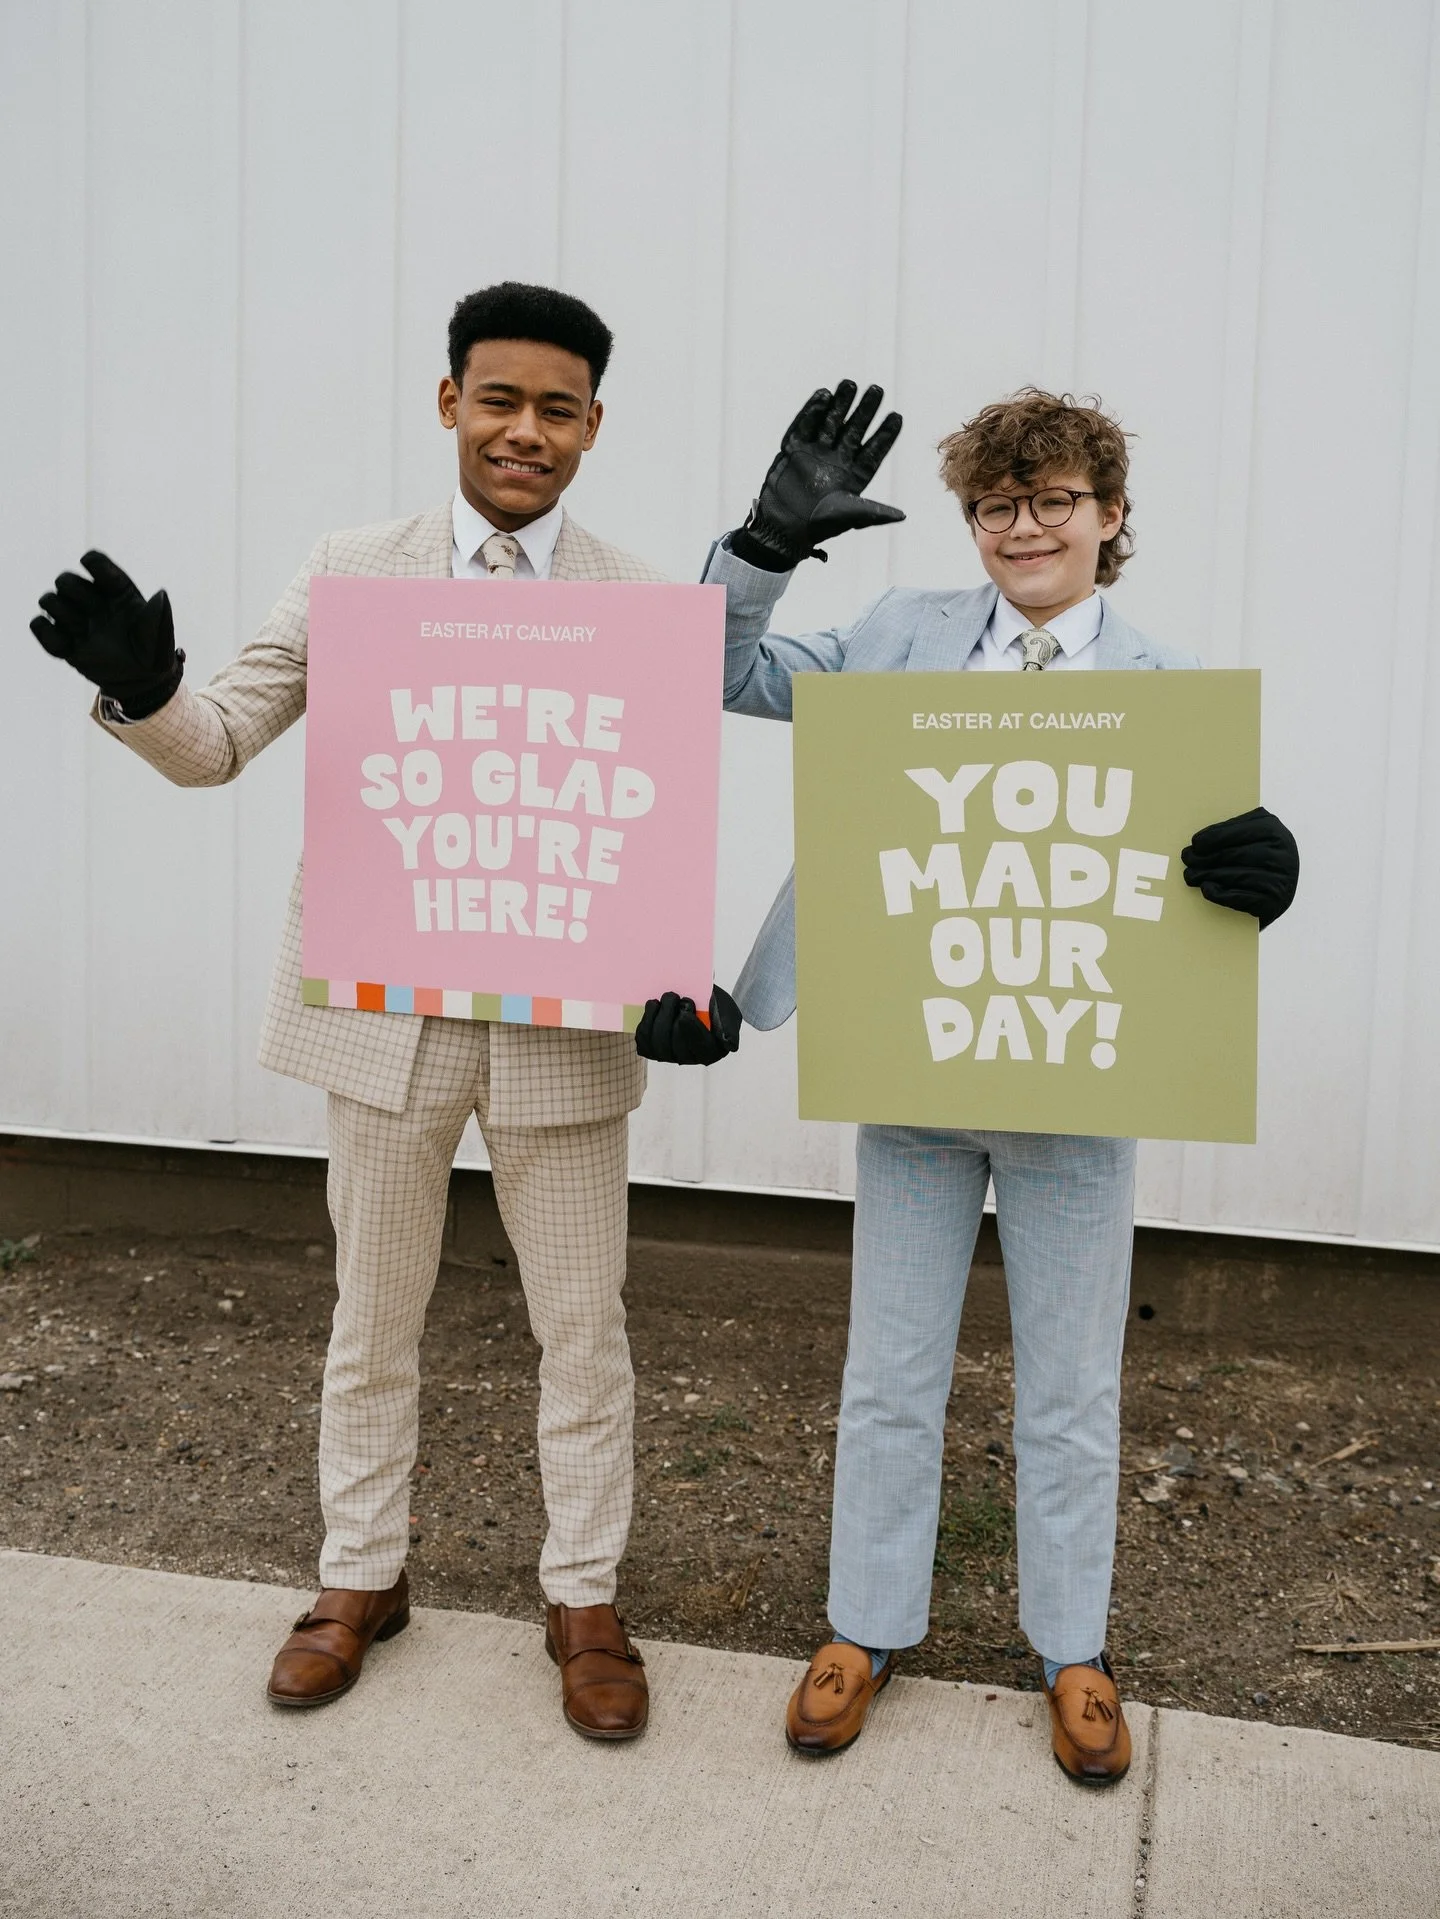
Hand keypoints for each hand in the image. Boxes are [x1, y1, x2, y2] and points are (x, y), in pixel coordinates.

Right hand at [31, 549, 182, 717]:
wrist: (139, 680)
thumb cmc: (152, 651)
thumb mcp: (160, 634)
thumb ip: (159, 614)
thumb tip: (161, 594)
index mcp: (115, 589)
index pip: (96, 562)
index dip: (92, 563)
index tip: (91, 569)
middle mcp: (91, 600)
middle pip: (65, 580)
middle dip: (74, 592)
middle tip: (93, 614)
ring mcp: (74, 619)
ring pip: (48, 600)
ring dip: (61, 613)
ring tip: (82, 632)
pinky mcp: (62, 639)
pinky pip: (38, 627)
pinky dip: (47, 634)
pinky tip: (67, 647)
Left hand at [635, 986, 741, 1064]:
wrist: (696, 999)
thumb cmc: (713, 1006)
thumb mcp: (728, 1012)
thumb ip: (729, 1027)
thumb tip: (730, 1045)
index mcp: (711, 1051)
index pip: (700, 1047)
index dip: (691, 1031)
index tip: (685, 1013)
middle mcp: (690, 1058)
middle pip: (673, 1047)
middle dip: (669, 1018)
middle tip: (673, 995)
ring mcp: (670, 1056)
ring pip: (656, 1045)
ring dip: (656, 1019)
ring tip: (661, 1000)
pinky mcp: (653, 1050)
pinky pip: (644, 1042)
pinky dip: (646, 1023)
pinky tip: (653, 1007)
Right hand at [729, 380, 903, 570]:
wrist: (783, 528)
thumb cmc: (819, 525)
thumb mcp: (851, 516)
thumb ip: (875, 512)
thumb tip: (902, 516)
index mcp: (853, 476)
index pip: (873, 451)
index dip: (885, 435)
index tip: (897, 416)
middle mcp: (836, 461)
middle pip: (854, 430)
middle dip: (865, 411)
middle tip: (877, 389)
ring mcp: (815, 453)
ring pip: (831, 423)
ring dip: (841, 404)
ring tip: (850, 384)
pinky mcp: (794, 449)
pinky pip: (804, 425)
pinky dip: (813, 411)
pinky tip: (824, 395)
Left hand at [1181, 807, 1297, 928]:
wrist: (1280, 889)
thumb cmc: (1260, 856)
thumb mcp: (1253, 833)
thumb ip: (1234, 829)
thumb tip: (1200, 841)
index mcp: (1274, 832)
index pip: (1239, 832)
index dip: (1214, 837)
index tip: (1195, 843)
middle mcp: (1282, 855)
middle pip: (1233, 855)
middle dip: (1205, 858)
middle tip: (1187, 859)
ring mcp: (1279, 881)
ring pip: (1234, 876)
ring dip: (1207, 875)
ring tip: (1190, 875)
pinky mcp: (1273, 903)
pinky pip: (1241, 898)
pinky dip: (1220, 894)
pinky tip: (1206, 889)